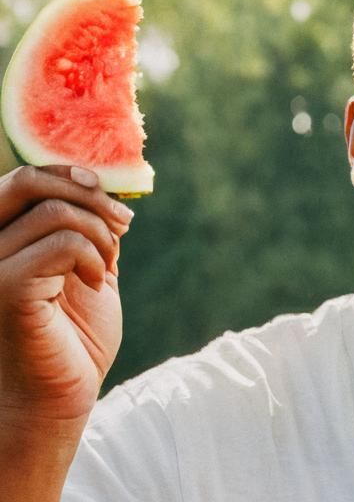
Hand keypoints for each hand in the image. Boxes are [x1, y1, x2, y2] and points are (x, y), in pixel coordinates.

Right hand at [0, 165, 132, 424]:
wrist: (57, 401)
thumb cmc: (70, 338)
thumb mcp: (83, 265)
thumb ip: (81, 224)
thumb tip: (100, 179)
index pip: (20, 181)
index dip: (64, 172)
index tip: (101, 185)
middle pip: (24, 182)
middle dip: (85, 191)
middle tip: (121, 222)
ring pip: (55, 213)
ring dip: (99, 233)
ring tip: (106, 265)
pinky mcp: (3, 291)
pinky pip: (62, 243)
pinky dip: (94, 255)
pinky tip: (98, 283)